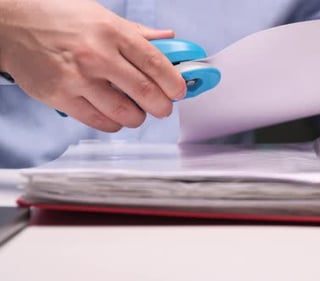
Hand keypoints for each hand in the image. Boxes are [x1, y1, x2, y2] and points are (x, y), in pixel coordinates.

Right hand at [0, 0, 185, 131]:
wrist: (10, 24)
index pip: (157, 64)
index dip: (175, 84)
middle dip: (163, 106)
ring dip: (138, 118)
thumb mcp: (101, 15)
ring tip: (136, 112)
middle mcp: (98, 56)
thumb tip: (168, 40)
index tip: (180, 92)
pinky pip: (99, 122)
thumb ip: (137, 33)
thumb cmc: (58, 17)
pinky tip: (113, 115)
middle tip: (163, 107)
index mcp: (113, 32)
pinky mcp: (61, 97)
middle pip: (146, 92)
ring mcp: (79, 79)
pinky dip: (113, 123)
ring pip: (125, 114)